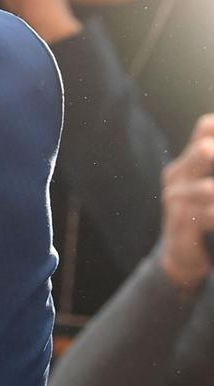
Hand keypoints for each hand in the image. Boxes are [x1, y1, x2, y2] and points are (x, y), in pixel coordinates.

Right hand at [159, 114, 213, 290]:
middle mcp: (178, 175)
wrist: (180, 257)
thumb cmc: (203, 218)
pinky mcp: (181, 224)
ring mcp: (176, 199)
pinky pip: (209, 216)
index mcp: (188, 162)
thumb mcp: (208, 189)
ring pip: (209, 188)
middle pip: (204, 150)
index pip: (206, 128)